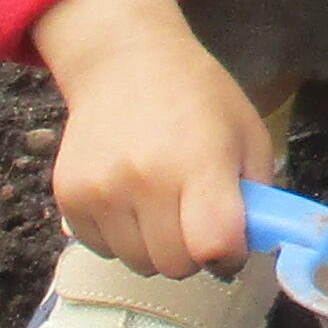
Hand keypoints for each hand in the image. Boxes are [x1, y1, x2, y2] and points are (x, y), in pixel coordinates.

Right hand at [35, 0, 276, 276]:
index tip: (229, 242)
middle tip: (194, 218)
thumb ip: (258, 195)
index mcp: (199, 162)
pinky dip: (121, 238)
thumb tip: (251, 248)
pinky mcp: (69, 196)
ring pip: (137, 263)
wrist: (123, 63)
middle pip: (175, 265)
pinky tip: (129, 199)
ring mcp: (101, 190)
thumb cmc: (197, 97)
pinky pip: (102, 249)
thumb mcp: (248, 133)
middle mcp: (145, 179)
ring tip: (161, 204)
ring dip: (155, 247)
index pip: (213, 245)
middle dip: (193, 253)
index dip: (228, 255)